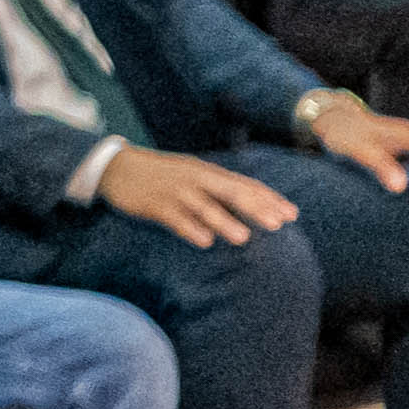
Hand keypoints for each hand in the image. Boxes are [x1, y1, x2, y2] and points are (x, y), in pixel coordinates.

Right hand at [98, 146, 300, 246]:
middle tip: (278, 224)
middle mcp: (195, 178)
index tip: (291, 214)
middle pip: (230, 192)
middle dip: (255, 207)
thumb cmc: (160, 175)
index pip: (244, 184)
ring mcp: (175, 191)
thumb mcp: (191, 175)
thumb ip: (216, 190)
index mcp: (207, 172)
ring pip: (204, 206)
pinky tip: (204, 241)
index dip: (268, 199)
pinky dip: (190, 228)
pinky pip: (175, 217)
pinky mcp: (155, 204)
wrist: (117, 166)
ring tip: (243, 238)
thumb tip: (247, 208)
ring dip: (224, 222)